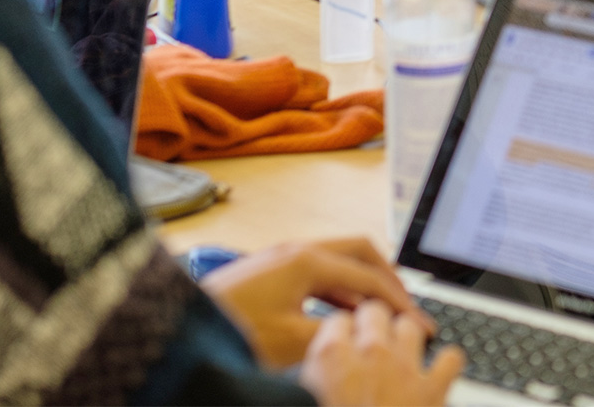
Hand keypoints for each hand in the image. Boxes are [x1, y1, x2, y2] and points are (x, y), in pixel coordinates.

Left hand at [200, 237, 432, 371]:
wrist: (174, 330)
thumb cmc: (228, 331)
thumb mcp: (291, 342)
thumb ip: (338, 334)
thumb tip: (367, 334)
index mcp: (307, 260)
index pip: (369, 277)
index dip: (399, 303)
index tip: (419, 324)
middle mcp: (297, 251)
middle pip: (360, 253)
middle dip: (388, 279)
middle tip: (406, 308)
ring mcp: (281, 259)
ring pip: (339, 263)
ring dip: (362, 287)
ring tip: (379, 315)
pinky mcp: (269, 274)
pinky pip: (318, 275)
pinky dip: (338, 292)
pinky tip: (343, 317)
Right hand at [299, 300, 464, 406]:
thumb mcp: (304, 400)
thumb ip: (312, 381)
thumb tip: (316, 377)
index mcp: (330, 357)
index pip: (337, 320)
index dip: (340, 333)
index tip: (341, 344)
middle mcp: (370, 352)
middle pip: (376, 312)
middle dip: (372, 326)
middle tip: (369, 344)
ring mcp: (405, 367)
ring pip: (411, 326)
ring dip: (405, 338)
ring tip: (400, 355)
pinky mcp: (433, 389)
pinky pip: (451, 358)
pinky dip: (446, 364)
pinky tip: (437, 374)